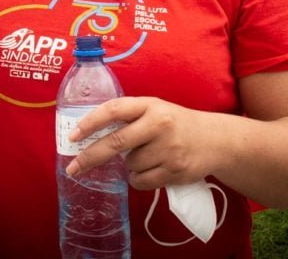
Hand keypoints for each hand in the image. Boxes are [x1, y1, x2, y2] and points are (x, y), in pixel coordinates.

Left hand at [65, 97, 214, 190]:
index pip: (114, 110)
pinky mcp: (174, 170)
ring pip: (130, 165)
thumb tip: (91, 134)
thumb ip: (129, 117)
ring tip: (150, 156)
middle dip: (90, 157)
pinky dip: (139, 179)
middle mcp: (158, 124)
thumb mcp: (155, 110)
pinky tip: (153, 169)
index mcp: (150, 105)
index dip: (90, 122)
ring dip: (131, 166)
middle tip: (74, 167)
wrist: (215, 140)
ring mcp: (168, 149)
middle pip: (115, 143)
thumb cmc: (177, 124)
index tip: (73, 136)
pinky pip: (141, 181)